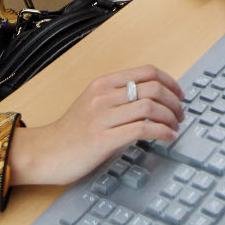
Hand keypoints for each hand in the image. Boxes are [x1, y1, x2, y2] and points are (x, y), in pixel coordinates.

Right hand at [9, 65, 183, 186]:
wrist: (44, 152)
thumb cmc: (70, 131)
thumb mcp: (93, 103)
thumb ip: (117, 96)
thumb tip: (150, 98)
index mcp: (103, 83)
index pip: (146, 71)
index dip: (169, 81)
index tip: (179, 94)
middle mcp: (104, 95)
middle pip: (152, 87)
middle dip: (174, 101)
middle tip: (180, 114)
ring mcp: (103, 117)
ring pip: (149, 106)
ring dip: (170, 117)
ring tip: (175, 127)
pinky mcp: (103, 139)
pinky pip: (141, 129)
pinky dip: (161, 132)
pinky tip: (168, 138)